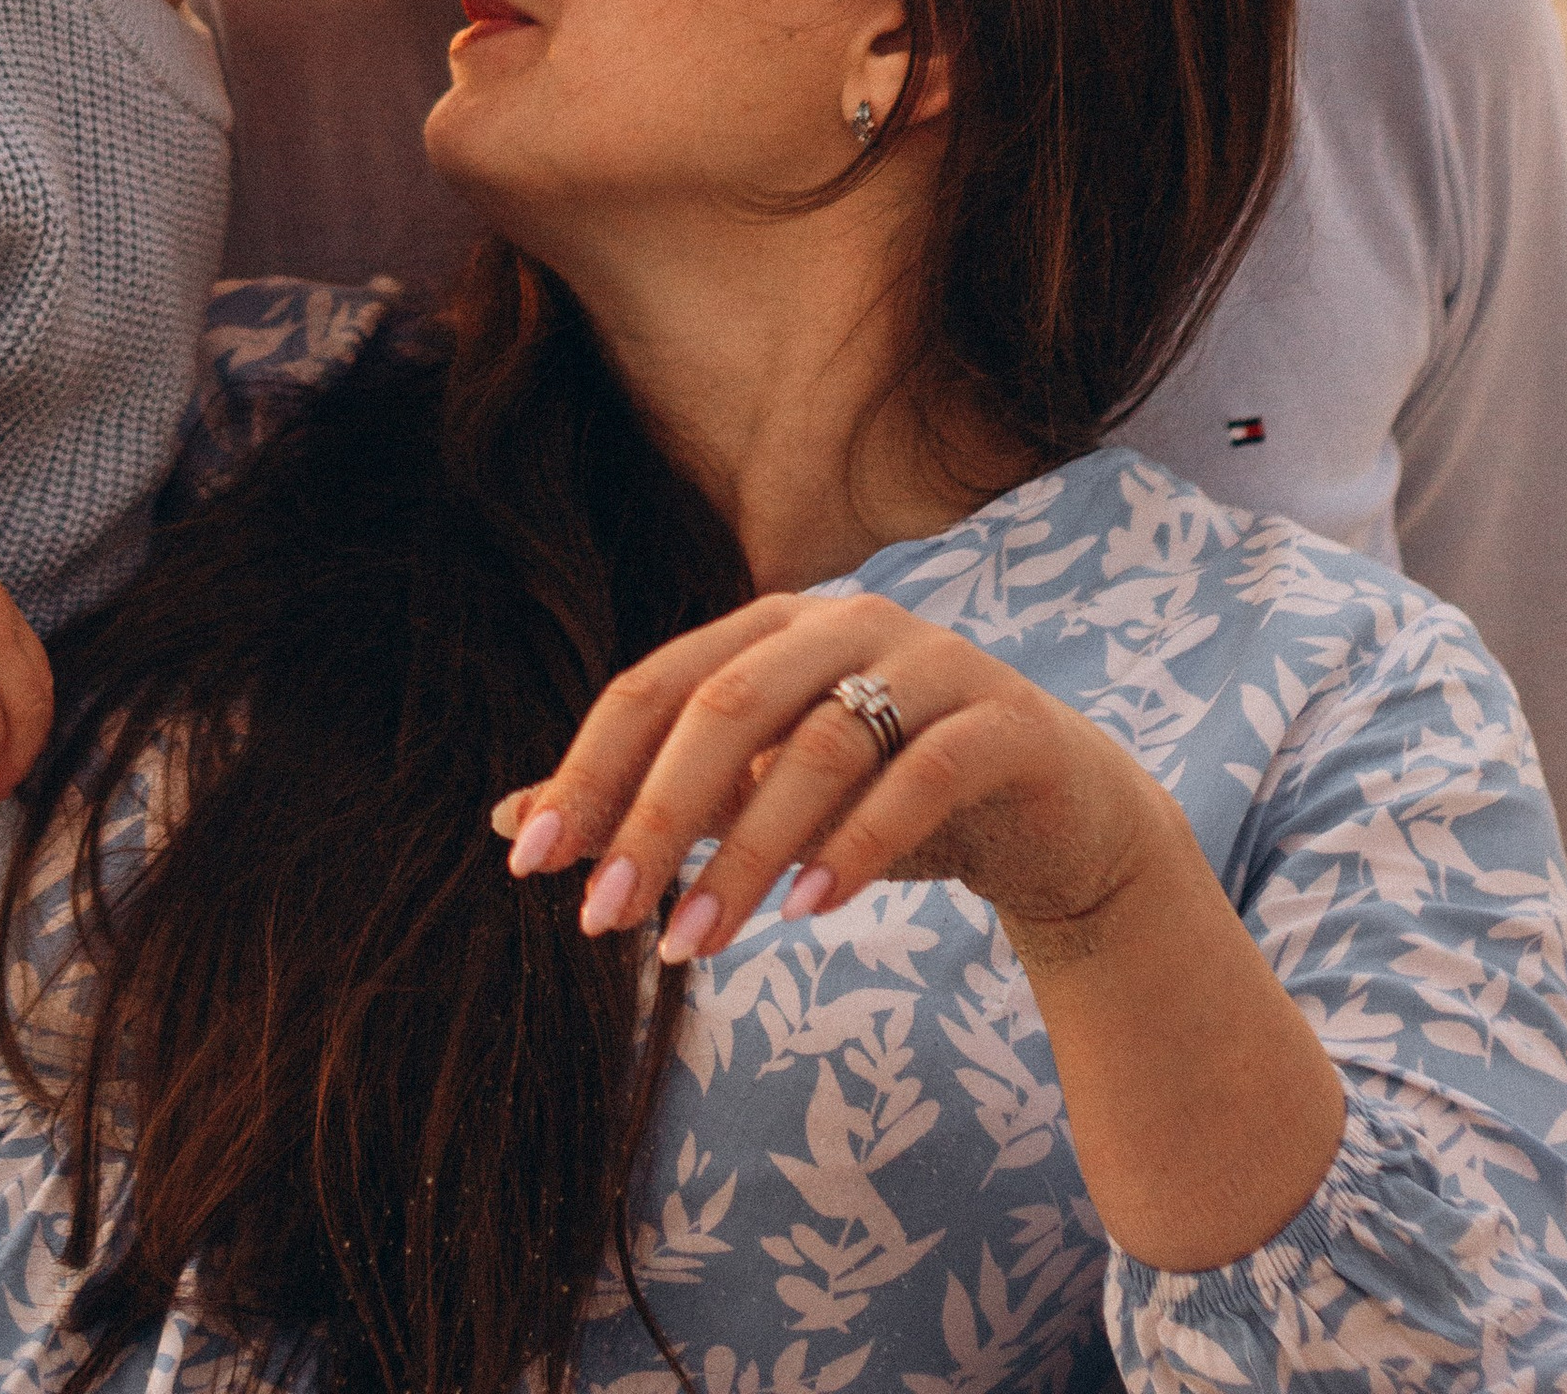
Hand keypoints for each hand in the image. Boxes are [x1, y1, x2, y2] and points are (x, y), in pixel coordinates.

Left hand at [495, 585, 1344, 1273]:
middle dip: (655, 816)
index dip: (588, 770)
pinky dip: (859, 842)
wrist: (1054, 819)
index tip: (532, 862)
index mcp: (772, 627)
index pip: (654, 686)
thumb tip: (512, 823)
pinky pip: (919, 775)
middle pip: (724, 706)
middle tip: (604, 916)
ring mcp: (931, 663)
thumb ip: (659, 804)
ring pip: (818, 743)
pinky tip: (812, 912)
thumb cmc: (886, 802)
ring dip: (749, 853)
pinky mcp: (1001, 722)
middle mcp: (845, 622)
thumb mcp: (763, 803)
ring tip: (698, 943)